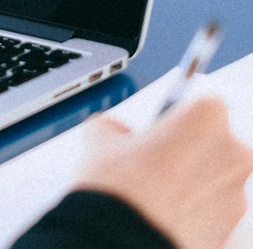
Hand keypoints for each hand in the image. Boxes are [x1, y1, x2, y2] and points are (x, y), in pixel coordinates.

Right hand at [74, 97, 252, 248]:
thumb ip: (117, 125)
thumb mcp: (100, 135)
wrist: (124, 242)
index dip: (176, 115)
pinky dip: (194, 208)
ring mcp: (236, 193)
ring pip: (214, 175)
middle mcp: (231, 152)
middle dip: (186, 147)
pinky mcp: (232, 227)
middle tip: (152, 159)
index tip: (161, 126)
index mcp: (206, 117)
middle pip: (212, 140)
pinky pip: (213, 207)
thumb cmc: (121, 190)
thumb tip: (117, 133)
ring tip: (153, 191)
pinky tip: (162, 211)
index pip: (201, 101)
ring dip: (191, 179)